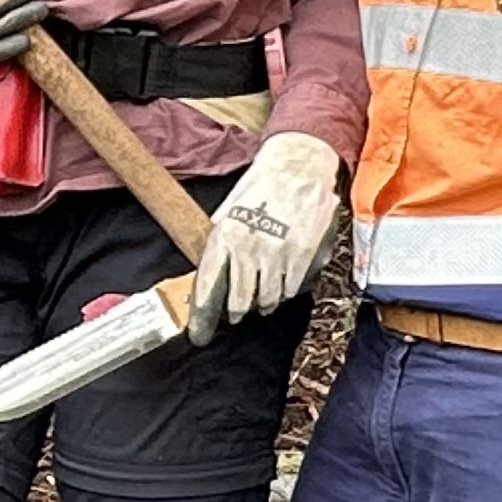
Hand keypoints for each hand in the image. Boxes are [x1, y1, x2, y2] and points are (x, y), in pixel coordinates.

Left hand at [186, 132, 343, 342]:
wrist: (299, 167)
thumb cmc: (260, 187)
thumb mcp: (228, 210)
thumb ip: (217, 243)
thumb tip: (204, 275)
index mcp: (224, 235)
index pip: (208, 287)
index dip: (202, 317)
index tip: (198, 335)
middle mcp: (249, 248)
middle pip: (239, 303)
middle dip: (236, 311)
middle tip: (237, 311)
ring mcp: (278, 253)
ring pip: (268, 300)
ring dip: (263, 301)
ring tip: (262, 289)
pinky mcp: (303, 255)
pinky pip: (291, 289)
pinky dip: (286, 289)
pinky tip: (282, 273)